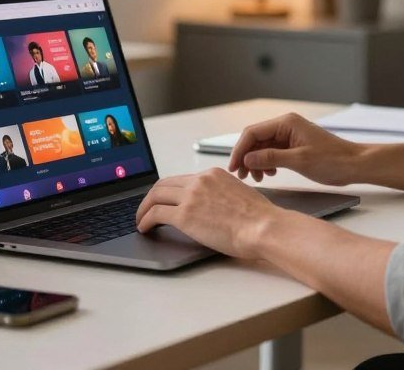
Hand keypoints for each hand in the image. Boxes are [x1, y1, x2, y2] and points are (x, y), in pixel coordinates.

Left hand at [135, 168, 282, 258]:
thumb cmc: (258, 218)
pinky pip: (156, 214)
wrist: (263, 227)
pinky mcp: (185, 214)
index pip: (181, 179)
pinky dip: (145, 220)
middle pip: (164, 184)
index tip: (163, 200)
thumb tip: (210, 207)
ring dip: (144, 209)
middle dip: (151, 197)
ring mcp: (191, 196)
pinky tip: (145, 228)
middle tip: (146, 209)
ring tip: (141, 220)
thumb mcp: (238, 194)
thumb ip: (220, 195)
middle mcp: (200, 181)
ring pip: (155, 196)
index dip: (168, 191)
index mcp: (213, 174)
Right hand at [228, 112, 363, 185]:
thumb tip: (248, 158)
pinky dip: (266, 163)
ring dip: (256, 162)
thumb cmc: (332, 160)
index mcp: (286, 123)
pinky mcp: (293, 146)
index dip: (240, 150)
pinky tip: (268, 174)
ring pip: (263, 147)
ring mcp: (289, 136)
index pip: (253, 132)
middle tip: (242, 176)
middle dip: (246, 157)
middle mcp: (286, 126)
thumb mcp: (299, 161)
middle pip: (256, 139)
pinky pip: (272, 152)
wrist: (353, 164)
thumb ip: (271, 158)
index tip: (233, 167)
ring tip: (257, 178)